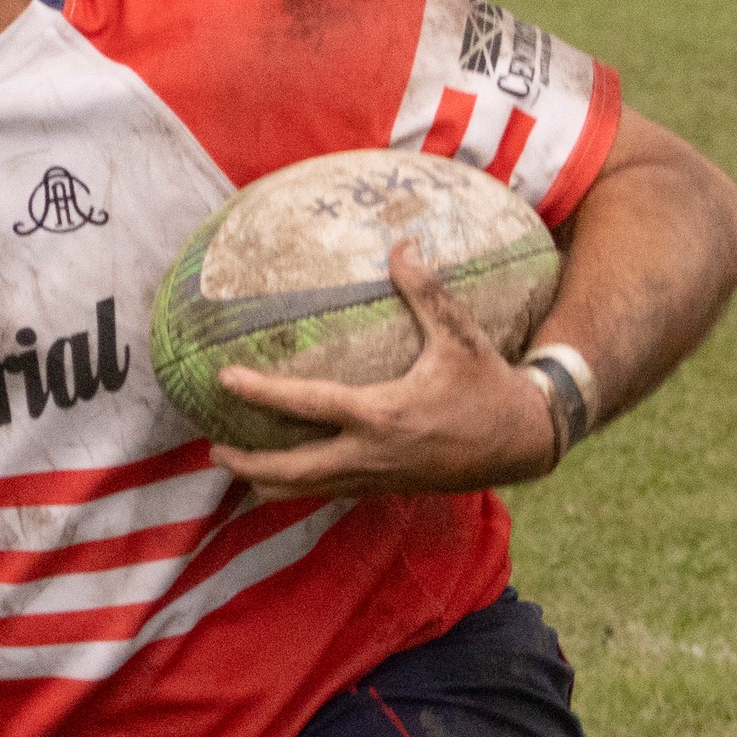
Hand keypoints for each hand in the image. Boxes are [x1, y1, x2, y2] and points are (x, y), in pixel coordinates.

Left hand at [210, 243, 555, 500]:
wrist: (525, 443)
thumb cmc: (489, 385)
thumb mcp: (462, 336)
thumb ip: (426, 292)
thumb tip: (401, 245)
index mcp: (382, 415)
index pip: (308, 404)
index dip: (262, 392)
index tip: (224, 378)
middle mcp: (372, 455)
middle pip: (293, 470)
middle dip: (248, 464)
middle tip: (211, 448)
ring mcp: (377, 478)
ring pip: (308, 491)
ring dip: (268, 481)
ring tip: (233, 464)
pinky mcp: (386, 489)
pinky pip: (330, 491)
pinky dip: (300, 484)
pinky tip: (283, 468)